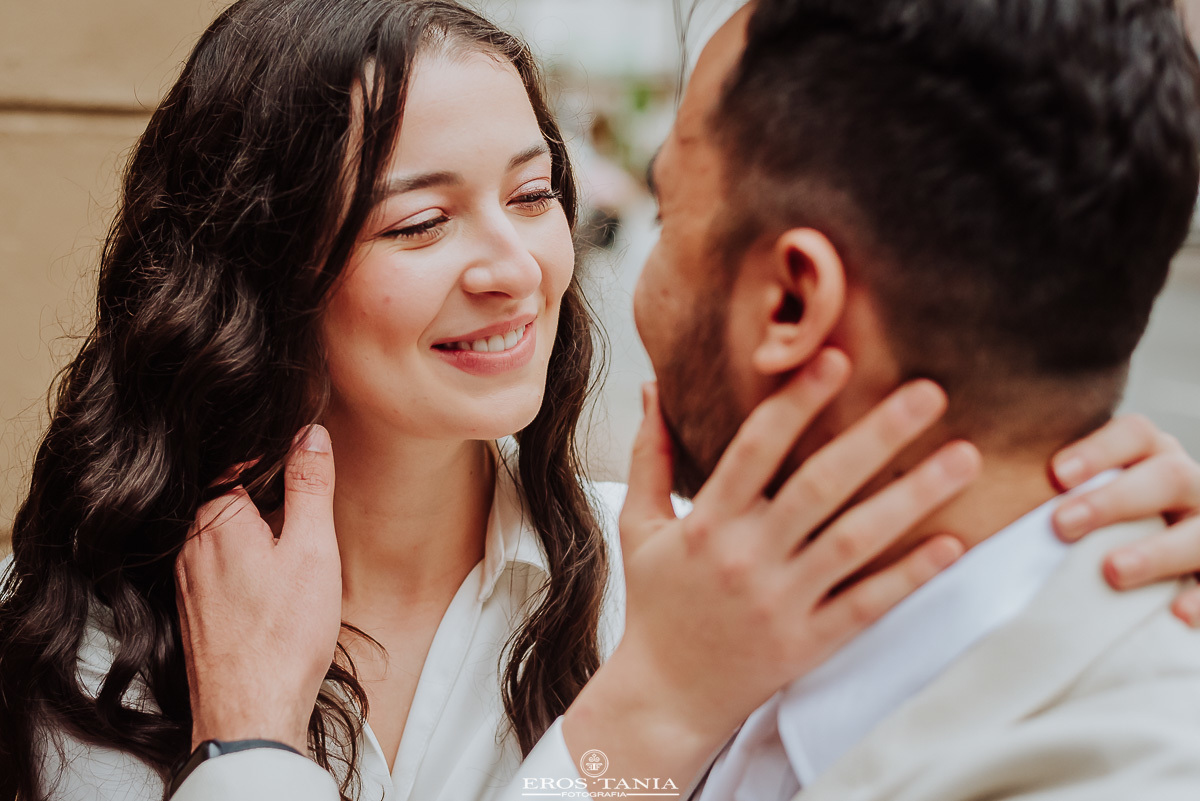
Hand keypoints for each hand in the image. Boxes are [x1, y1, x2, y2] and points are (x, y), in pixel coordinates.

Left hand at [175, 425, 341, 752]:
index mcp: (215, 517)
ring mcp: (186, 577)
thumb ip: (310, 485)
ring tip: (295, 552)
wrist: (250, 711)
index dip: (277, 454)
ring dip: (259, 532)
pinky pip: (218, 563)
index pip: (240, 459)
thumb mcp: (312, 548)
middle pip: (231, 494)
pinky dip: (246, 561)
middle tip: (308, 511)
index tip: (306, 460)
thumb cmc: (283, 636)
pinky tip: (272, 586)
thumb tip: (309, 434)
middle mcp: (189, 543)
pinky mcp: (192, 607)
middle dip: (270, 495)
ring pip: (224, 531)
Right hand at [563, 349, 979, 785]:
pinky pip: (867, 605)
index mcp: (707, 524)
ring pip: (855, 543)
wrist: (665, 697)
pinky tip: (954, 542)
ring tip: (964, 458)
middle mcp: (746, 559)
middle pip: (818, 487)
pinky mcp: (810, 642)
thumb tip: (654, 385)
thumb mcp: (639, 526)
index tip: (835, 357)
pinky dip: (910, 575)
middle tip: (929, 392)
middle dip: (876, 436)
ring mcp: (782, 603)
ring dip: (912, 498)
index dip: (795, 403)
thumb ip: (650, 456)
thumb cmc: (656, 603)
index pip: (754, 450)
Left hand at [1050, 414, 1199, 625]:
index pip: (1136, 434)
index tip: (1056, 473)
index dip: (1100, 449)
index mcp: (1152, 455)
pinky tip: (1175, 615)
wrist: (1151, 545)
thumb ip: (1048, 486)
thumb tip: (960, 478)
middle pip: (1167, 477)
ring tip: (1112, 571)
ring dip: (1158, 552)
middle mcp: (1188, 485)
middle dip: (1115, 500)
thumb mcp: (1084, 493)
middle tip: (1062, 524)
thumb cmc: (1099, 521)